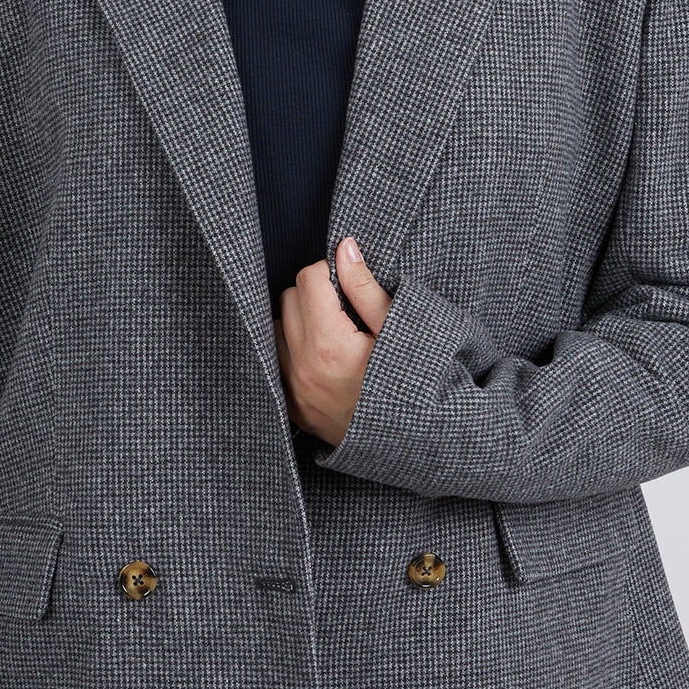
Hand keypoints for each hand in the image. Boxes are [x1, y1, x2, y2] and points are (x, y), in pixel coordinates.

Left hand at [274, 236, 392, 446]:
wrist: (412, 440)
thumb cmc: (411, 381)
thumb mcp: (397, 329)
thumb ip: (364, 287)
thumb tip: (344, 248)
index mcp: (330, 344)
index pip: (308, 279)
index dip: (330, 272)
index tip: (348, 284)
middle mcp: (303, 367)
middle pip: (288, 300)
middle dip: (314, 294)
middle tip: (344, 308)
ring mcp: (294, 389)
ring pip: (276, 329)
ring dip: (299, 321)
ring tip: (333, 332)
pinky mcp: (293, 407)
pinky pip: (276, 361)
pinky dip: (292, 350)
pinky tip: (321, 355)